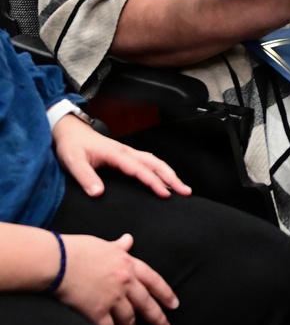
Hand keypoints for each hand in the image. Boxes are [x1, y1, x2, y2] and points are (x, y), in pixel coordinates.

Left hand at [52, 115, 191, 199]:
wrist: (69, 131)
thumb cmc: (72, 146)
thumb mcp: (73, 161)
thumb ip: (85, 177)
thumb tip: (98, 193)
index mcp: (116, 154)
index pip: (139, 169)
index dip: (153, 181)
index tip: (165, 193)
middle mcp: (126, 152)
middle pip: (155, 163)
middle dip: (171, 177)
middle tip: (185, 191)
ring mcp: (127, 152)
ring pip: (155, 162)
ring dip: (169, 174)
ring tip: (182, 188)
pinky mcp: (126, 155)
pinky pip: (149, 162)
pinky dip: (161, 171)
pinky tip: (165, 180)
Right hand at [57, 233, 177, 324]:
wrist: (57, 260)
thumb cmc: (77, 249)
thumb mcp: (104, 244)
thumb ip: (119, 246)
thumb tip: (128, 239)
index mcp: (128, 264)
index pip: (154, 280)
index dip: (166, 294)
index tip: (173, 305)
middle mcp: (125, 282)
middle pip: (147, 304)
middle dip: (158, 320)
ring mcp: (112, 297)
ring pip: (129, 320)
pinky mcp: (97, 311)